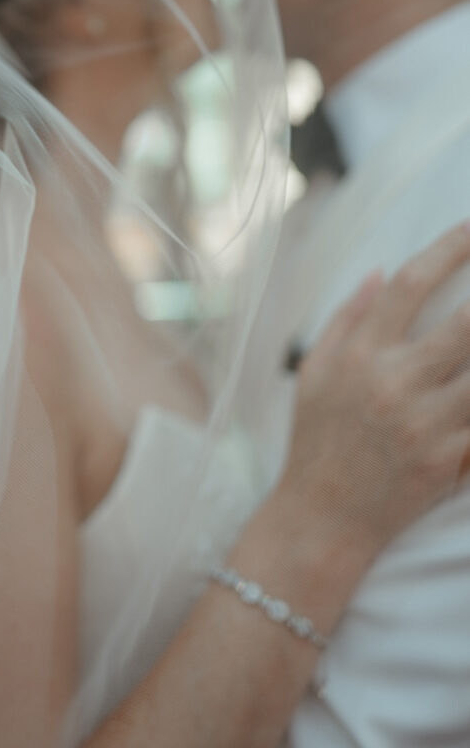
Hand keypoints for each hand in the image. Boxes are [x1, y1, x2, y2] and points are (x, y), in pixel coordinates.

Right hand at [283, 224, 469, 562]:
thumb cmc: (316, 441)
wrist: (322, 519)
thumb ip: (347, 319)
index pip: (409, 284)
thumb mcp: (313, 373)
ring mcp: (426, 423)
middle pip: (467, 323)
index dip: (448, 249)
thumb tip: (378, 272)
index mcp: (360, 356)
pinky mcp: (448, 460)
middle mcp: (394, 383)